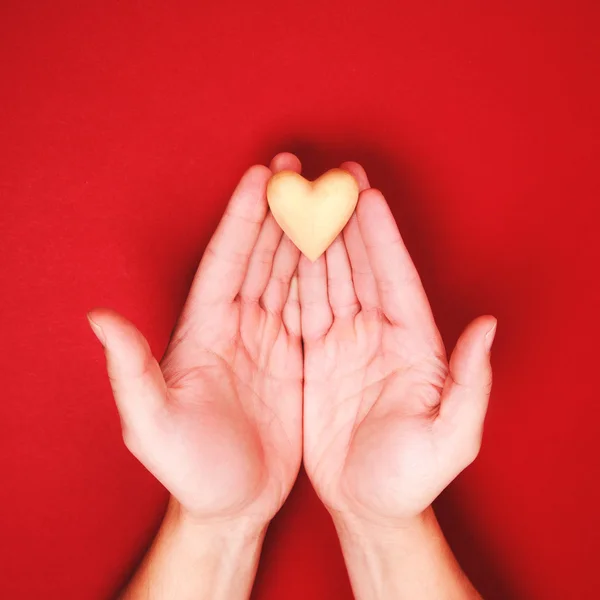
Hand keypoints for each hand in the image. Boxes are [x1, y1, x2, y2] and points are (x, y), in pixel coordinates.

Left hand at [88, 153, 302, 531]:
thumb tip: (99, 317)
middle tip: (303, 170)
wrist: (233, 503)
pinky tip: (340, 249)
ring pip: (289, 273)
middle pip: (261, 255)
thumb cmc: (192, 470)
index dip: (242, 218)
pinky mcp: (295, 357)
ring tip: (328, 197)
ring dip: (306, 234)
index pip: (224, 261)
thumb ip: (131, 371)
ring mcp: (268, 339)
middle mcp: (237, 326)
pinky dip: (325, 274)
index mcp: (204, 331)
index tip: (262, 177)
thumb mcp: (154, 426)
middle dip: (279, 210)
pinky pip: (313, 305)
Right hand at [299, 161, 495, 527]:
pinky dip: (294, 278)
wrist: (368, 507)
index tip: (367, 196)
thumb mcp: (451, 440)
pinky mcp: (316, 359)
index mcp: (412, 346)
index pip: (395, 279)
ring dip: (318, 240)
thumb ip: (470, 384)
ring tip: (304, 201)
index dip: (382, 237)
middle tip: (334, 177)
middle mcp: (377, 336)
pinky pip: (303, 309)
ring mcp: (344, 344)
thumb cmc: (411, 479)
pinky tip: (284, 249)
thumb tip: (488, 328)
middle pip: (361, 267)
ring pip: (329, 280)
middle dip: (348, 222)